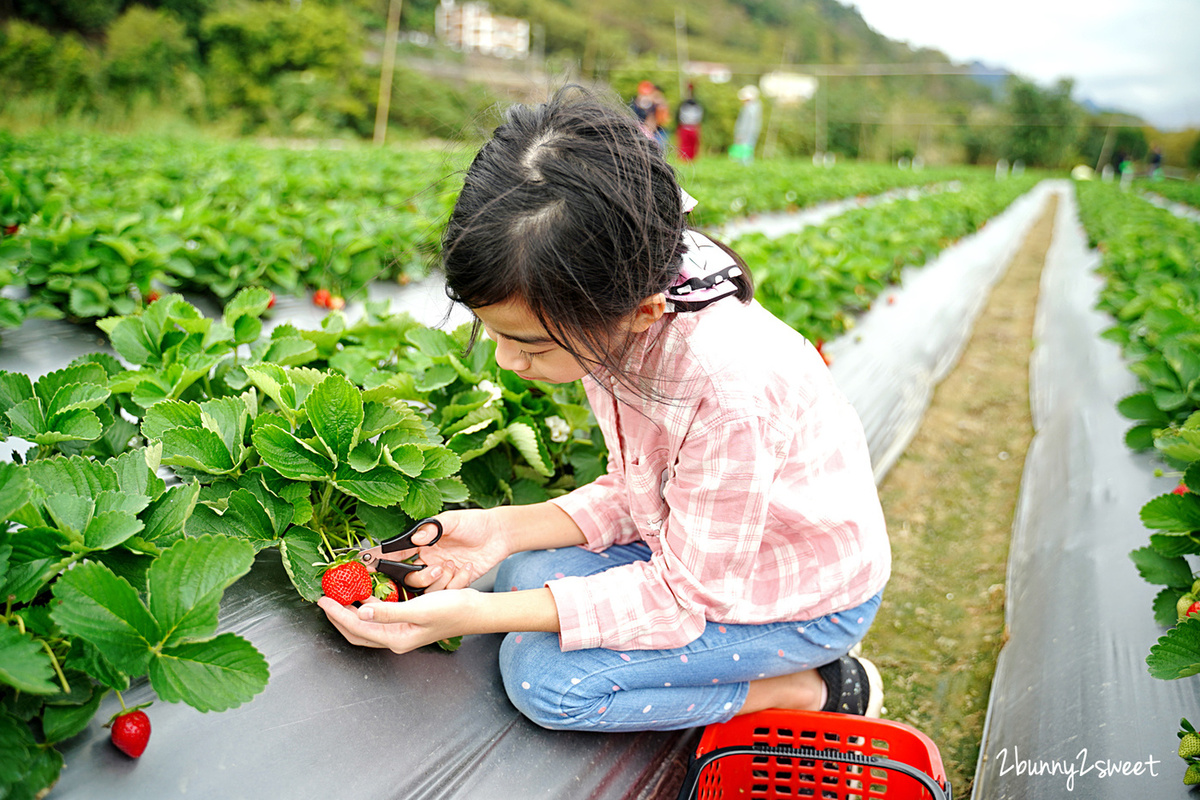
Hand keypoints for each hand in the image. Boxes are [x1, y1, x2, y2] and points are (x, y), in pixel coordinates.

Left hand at [317, 591, 476, 653]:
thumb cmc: (453, 611)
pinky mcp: (408, 622)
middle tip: (326, 600)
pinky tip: (367, 593)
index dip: (338, 613)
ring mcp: (402, 631)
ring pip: (367, 625)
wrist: (476, 611)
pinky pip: (380, 616)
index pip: (357, 627)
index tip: (324, 599)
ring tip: (341, 595)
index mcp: (396, 638)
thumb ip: (388, 612)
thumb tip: (361, 611)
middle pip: (357, 631)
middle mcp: (396, 638)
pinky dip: (368, 606)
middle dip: (339, 617)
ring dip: (352, 611)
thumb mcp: (418, 609)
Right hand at [391, 509, 513, 592]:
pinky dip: (457, 582)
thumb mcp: (453, 520)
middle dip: (418, 576)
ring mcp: (442, 572)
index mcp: (423, 543)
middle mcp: (429, 559)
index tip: (372, 564)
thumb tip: (416, 538)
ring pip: (427, 588)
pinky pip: (448, 591)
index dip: (384, 560)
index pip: (398, 553)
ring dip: (438, 580)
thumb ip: (433, 528)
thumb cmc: (475, 522)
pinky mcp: (456, 582)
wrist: (499, 533)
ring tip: (452, 564)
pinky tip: (467, 567)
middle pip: (410, 577)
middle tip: (434, 568)